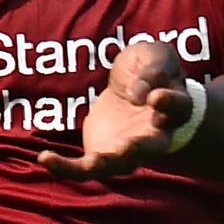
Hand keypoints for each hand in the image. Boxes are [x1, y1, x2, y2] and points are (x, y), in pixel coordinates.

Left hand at [39, 42, 193, 179]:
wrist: (132, 85)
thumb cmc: (148, 68)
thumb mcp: (153, 56)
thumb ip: (151, 70)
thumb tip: (138, 94)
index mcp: (174, 107)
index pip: (178, 108)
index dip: (169, 103)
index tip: (156, 96)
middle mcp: (155, 135)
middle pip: (152, 148)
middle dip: (139, 149)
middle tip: (127, 148)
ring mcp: (128, 149)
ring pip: (118, 165)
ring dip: (103, 165)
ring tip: (88, 162)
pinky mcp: (101, 153)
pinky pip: (85, 167)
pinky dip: (66, 167)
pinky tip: (45, 159)